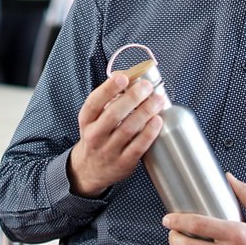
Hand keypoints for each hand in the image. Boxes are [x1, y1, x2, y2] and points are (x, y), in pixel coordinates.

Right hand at [66, 71, 168, 198]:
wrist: (89, 169)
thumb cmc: (97, 136)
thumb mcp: (94, 117)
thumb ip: (108, 97)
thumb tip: (129, 74)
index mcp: (87, 120)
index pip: (94, 102)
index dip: (109, 88)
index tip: (123, 77)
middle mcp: (95, 135)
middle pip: (113, 114)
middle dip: (132, 98)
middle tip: (147, 87)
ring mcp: (109, 150)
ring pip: (128, 129)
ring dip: (145, 112)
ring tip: (158, 100)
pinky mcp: (123, 163)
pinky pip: (138, 147)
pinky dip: (149, 133)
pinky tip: (158, 121)